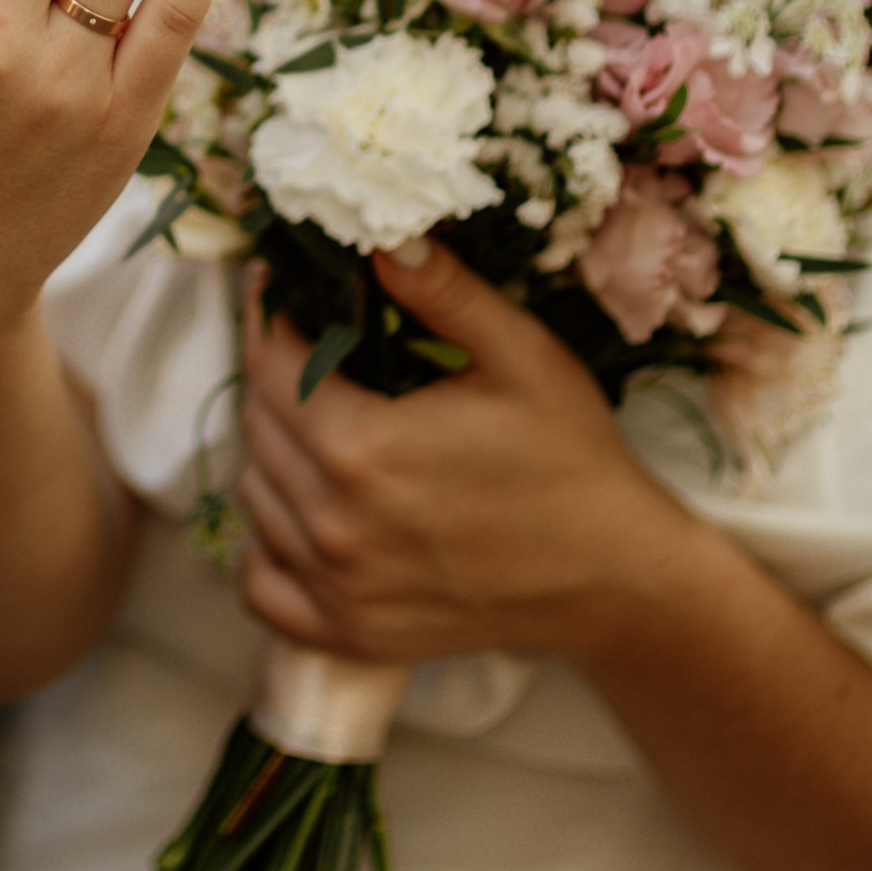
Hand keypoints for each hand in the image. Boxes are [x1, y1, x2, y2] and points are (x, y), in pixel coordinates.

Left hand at [236, 243, 691, 662]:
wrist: (616, 575)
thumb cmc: (571, 459)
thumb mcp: (521, 356)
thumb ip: (444, 293)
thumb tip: (379, 238)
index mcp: (364, 450)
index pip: (271, 364)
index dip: (270, 315)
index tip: (281, 285)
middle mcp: (334, 526)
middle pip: (257, 425)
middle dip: (275, 373)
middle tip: (309, 343)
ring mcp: (337, 589)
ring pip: (255, 495)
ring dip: (273, 449)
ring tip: (320, 418)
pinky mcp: (349, 632)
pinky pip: (261, 583)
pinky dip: (267, 542)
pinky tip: (304, 508)